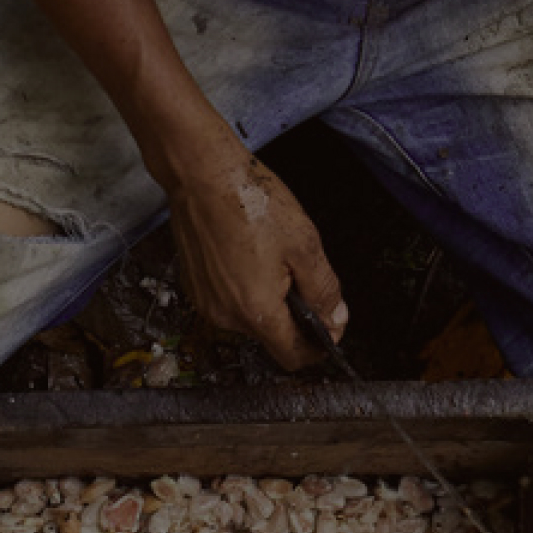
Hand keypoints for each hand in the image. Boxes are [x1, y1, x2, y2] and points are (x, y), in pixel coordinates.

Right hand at [161, 140, 346, 370]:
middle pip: (271, 337)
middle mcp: (227, 317)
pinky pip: (229, 302)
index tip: (327, 330)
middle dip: (291, 316)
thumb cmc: (250, 201)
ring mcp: (208, 305)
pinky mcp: (196, 290)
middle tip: (298, 272)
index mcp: (257, 311)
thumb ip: (324, 289)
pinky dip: (244, 289)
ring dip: (267, 300)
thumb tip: (336, 321)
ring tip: (269, 257)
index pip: (292, 357)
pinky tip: (247, 255)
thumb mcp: (304, 244)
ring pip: (250, 319)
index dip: (316, 348)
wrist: (202, 174)